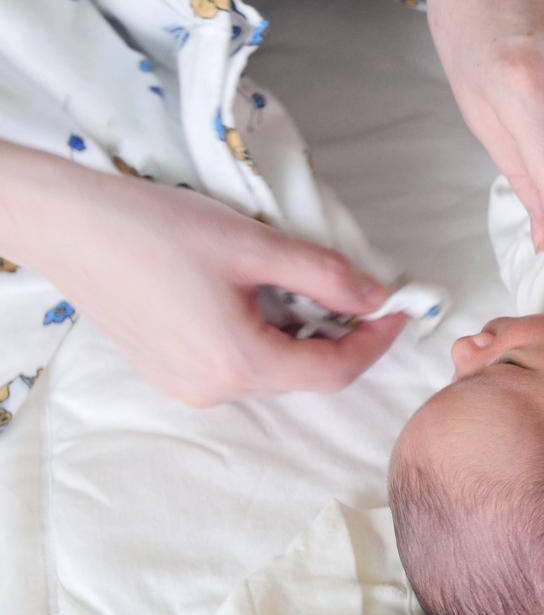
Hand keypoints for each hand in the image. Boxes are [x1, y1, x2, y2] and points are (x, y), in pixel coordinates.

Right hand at [1, 147, 404, 406]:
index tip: (401, 309)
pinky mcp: (168, 370)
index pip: (334, 372)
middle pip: (304, 375)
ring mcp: (185, 386)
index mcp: (238, 364)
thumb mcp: (257, 246)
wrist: (71, 224)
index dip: (376, 342)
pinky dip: (268, 335)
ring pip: (272, 369)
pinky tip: (264, 294)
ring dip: (304, 334)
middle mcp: (213, 390)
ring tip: (312, 285)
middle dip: (342, 336)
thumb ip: (325, 276)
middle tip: (363, 290)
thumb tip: (378, 297)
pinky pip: (237, 363)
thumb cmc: (159, 228)